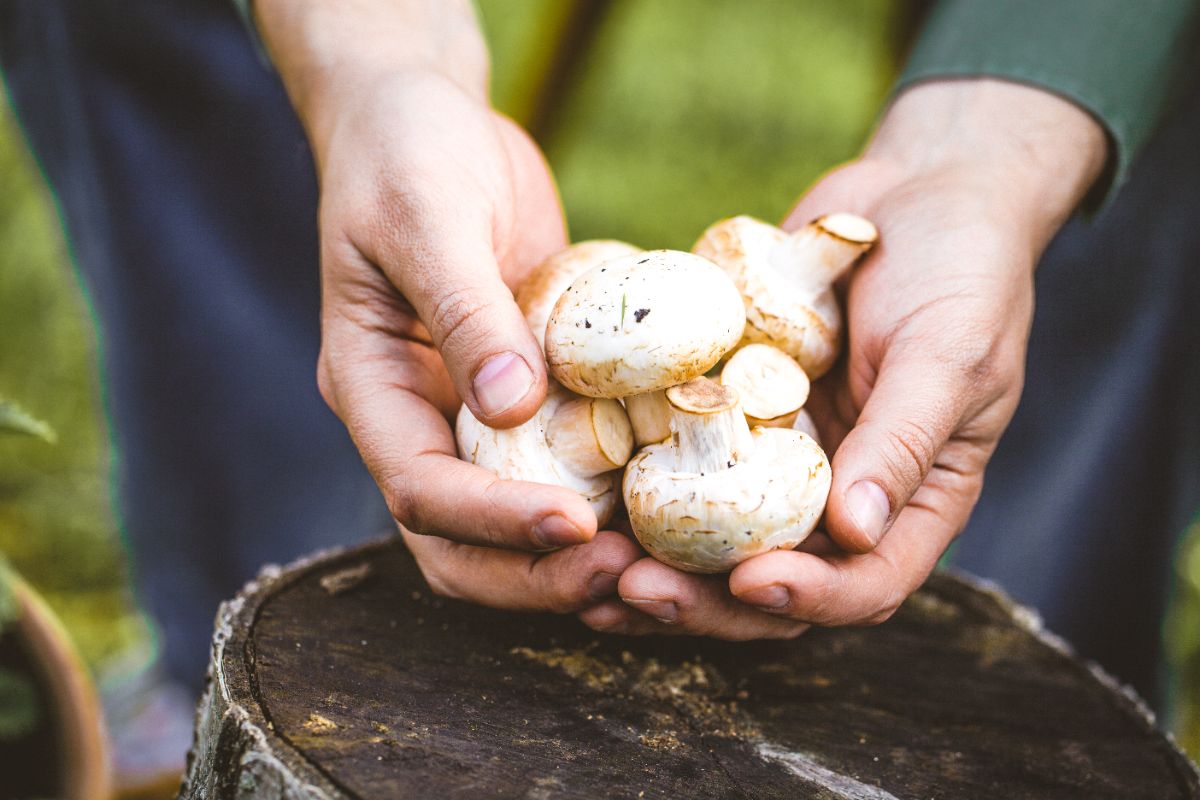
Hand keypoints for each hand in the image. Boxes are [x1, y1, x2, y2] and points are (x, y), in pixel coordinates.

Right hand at [256, 0, 644, 609]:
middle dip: (536, 574)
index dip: (492, 522)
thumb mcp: (427, 218)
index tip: (575, 525)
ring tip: (658, 564)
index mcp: (372, 388)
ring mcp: (473, 414)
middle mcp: (419, 419)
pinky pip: (565, 463)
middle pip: (460, 544)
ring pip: (514, 522)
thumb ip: (463, 309)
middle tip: (626, 576)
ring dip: (577, 557)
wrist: (427, 120)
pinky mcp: (530, 394)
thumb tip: (510, 407)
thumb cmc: (407, 155)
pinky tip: (672, 497)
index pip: (417, 490)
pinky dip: (609, 495)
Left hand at [581, 79, 1106, 637]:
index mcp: (912, 501)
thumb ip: (902, 440)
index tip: (750, 581)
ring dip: (658, 562)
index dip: (810, 599)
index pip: (867, 583)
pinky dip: (639, 489)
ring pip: (716, 539)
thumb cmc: (960, 270)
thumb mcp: (947, 354)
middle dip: (707, 601)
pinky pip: (685, 464)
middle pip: (774, 580)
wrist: (914, 192)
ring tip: (591, 568)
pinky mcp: (735, 417)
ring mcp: (783, 459)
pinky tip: (582, 497)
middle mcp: (842, 495)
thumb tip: (853, 533)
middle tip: (636, 590)